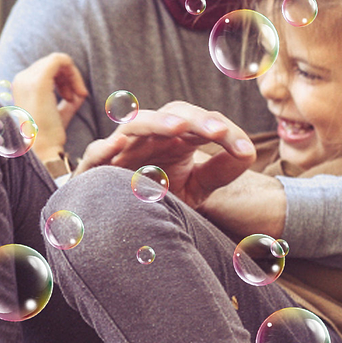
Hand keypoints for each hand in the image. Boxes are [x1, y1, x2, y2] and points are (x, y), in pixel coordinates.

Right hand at [10, 52, 88, 159]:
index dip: (64, 80)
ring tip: (77, 96)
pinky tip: (79, 92)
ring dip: (72, 75)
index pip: (46, 69)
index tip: (73, 98)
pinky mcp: (39, 81)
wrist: (43, 150)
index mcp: (21, 86)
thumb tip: (80, 93)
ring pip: (57, 60)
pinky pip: (60, 60)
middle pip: (52, 63)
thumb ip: (67, 101)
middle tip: (77, 97)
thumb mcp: (59, 114)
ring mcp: (28, 79)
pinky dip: (74, 73)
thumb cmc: (49, 136)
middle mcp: (21, 79)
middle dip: (69, 77)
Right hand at [74, 101, 255, 209]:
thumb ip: (220, 171)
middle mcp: (149, 139)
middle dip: (196, 120)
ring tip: (178, 128)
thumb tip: (248, 151)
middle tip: (219, 132)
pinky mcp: (95, 170)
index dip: (224, 132)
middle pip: (172, 116)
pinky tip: (117, 145)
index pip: (200, 124)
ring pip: (134, 124)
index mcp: (175, 139)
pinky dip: (103, 148)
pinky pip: (94, 154)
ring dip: (155, 123)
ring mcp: (122, 151)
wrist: (124, 226)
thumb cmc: (159, 201)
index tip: (244, 150)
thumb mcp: (197, 187)